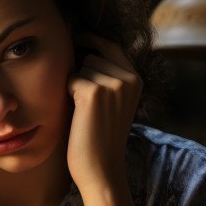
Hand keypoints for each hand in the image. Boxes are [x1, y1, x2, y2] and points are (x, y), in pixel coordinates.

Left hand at [66, 34, 141, 193]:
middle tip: (87, 106)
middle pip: (92, 56)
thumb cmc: (100, 137)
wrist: (101, 168)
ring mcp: (113, 83)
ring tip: (85, 113)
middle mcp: (129, 78)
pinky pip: (70, 80)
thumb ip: (108, 77)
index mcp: (137, 79)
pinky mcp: (93, 92)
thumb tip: (84, 49)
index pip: (112, 46)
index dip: (93, 40)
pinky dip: (68, 96)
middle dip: (82, 75)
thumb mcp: (113, 102)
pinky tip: (79, 116)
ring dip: (76, 87)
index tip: (78, 37)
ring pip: (80, 68)